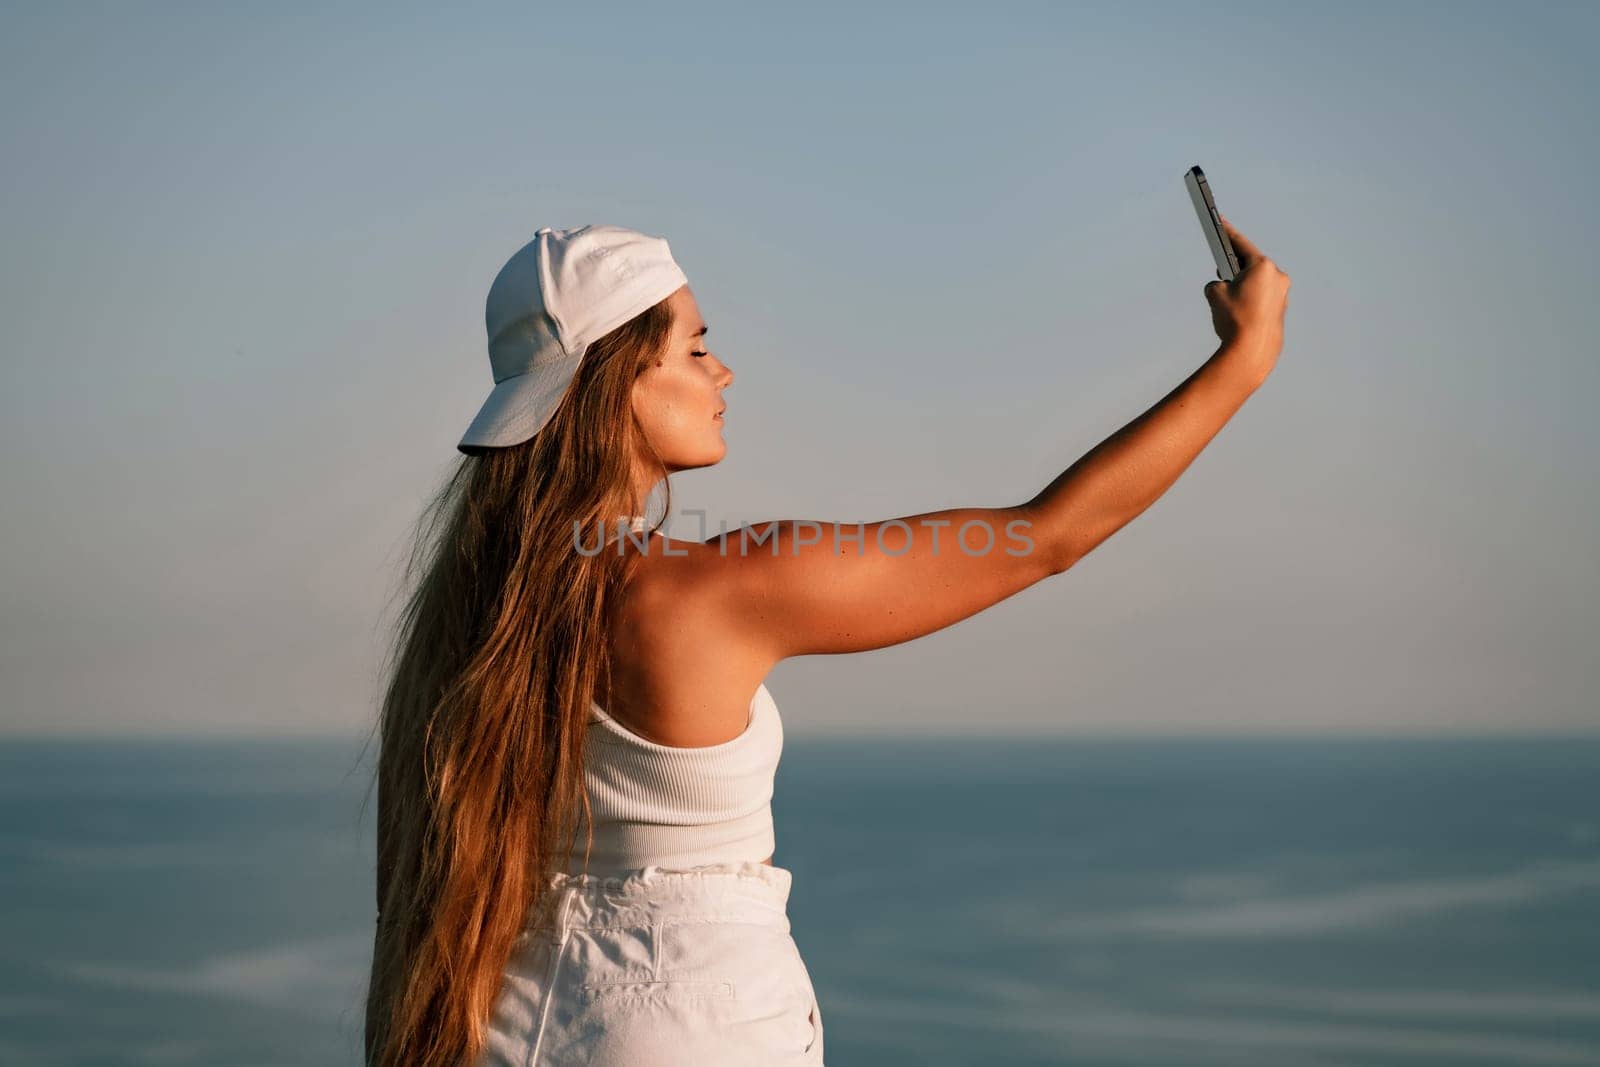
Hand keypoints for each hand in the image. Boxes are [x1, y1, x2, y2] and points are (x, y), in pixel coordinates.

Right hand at [1204, 214, 1290, 380]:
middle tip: (1220, 268)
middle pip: (1251, 264)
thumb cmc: (1235, 319)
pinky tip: (1238, 310)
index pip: (1240, 244)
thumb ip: (1215, 283)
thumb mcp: (1214, 294)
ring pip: (1257, 282)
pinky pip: (1262, 297)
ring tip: (1227, 297)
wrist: (1251, 350)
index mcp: (1262, 266)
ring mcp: (1282, 294)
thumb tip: (1221, 287)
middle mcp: (1277, 276)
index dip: (1227, 233)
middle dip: (1234, 266)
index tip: (1220, 223)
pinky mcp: (1280, 309)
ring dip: (1243, 284)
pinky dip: (1250, 298)